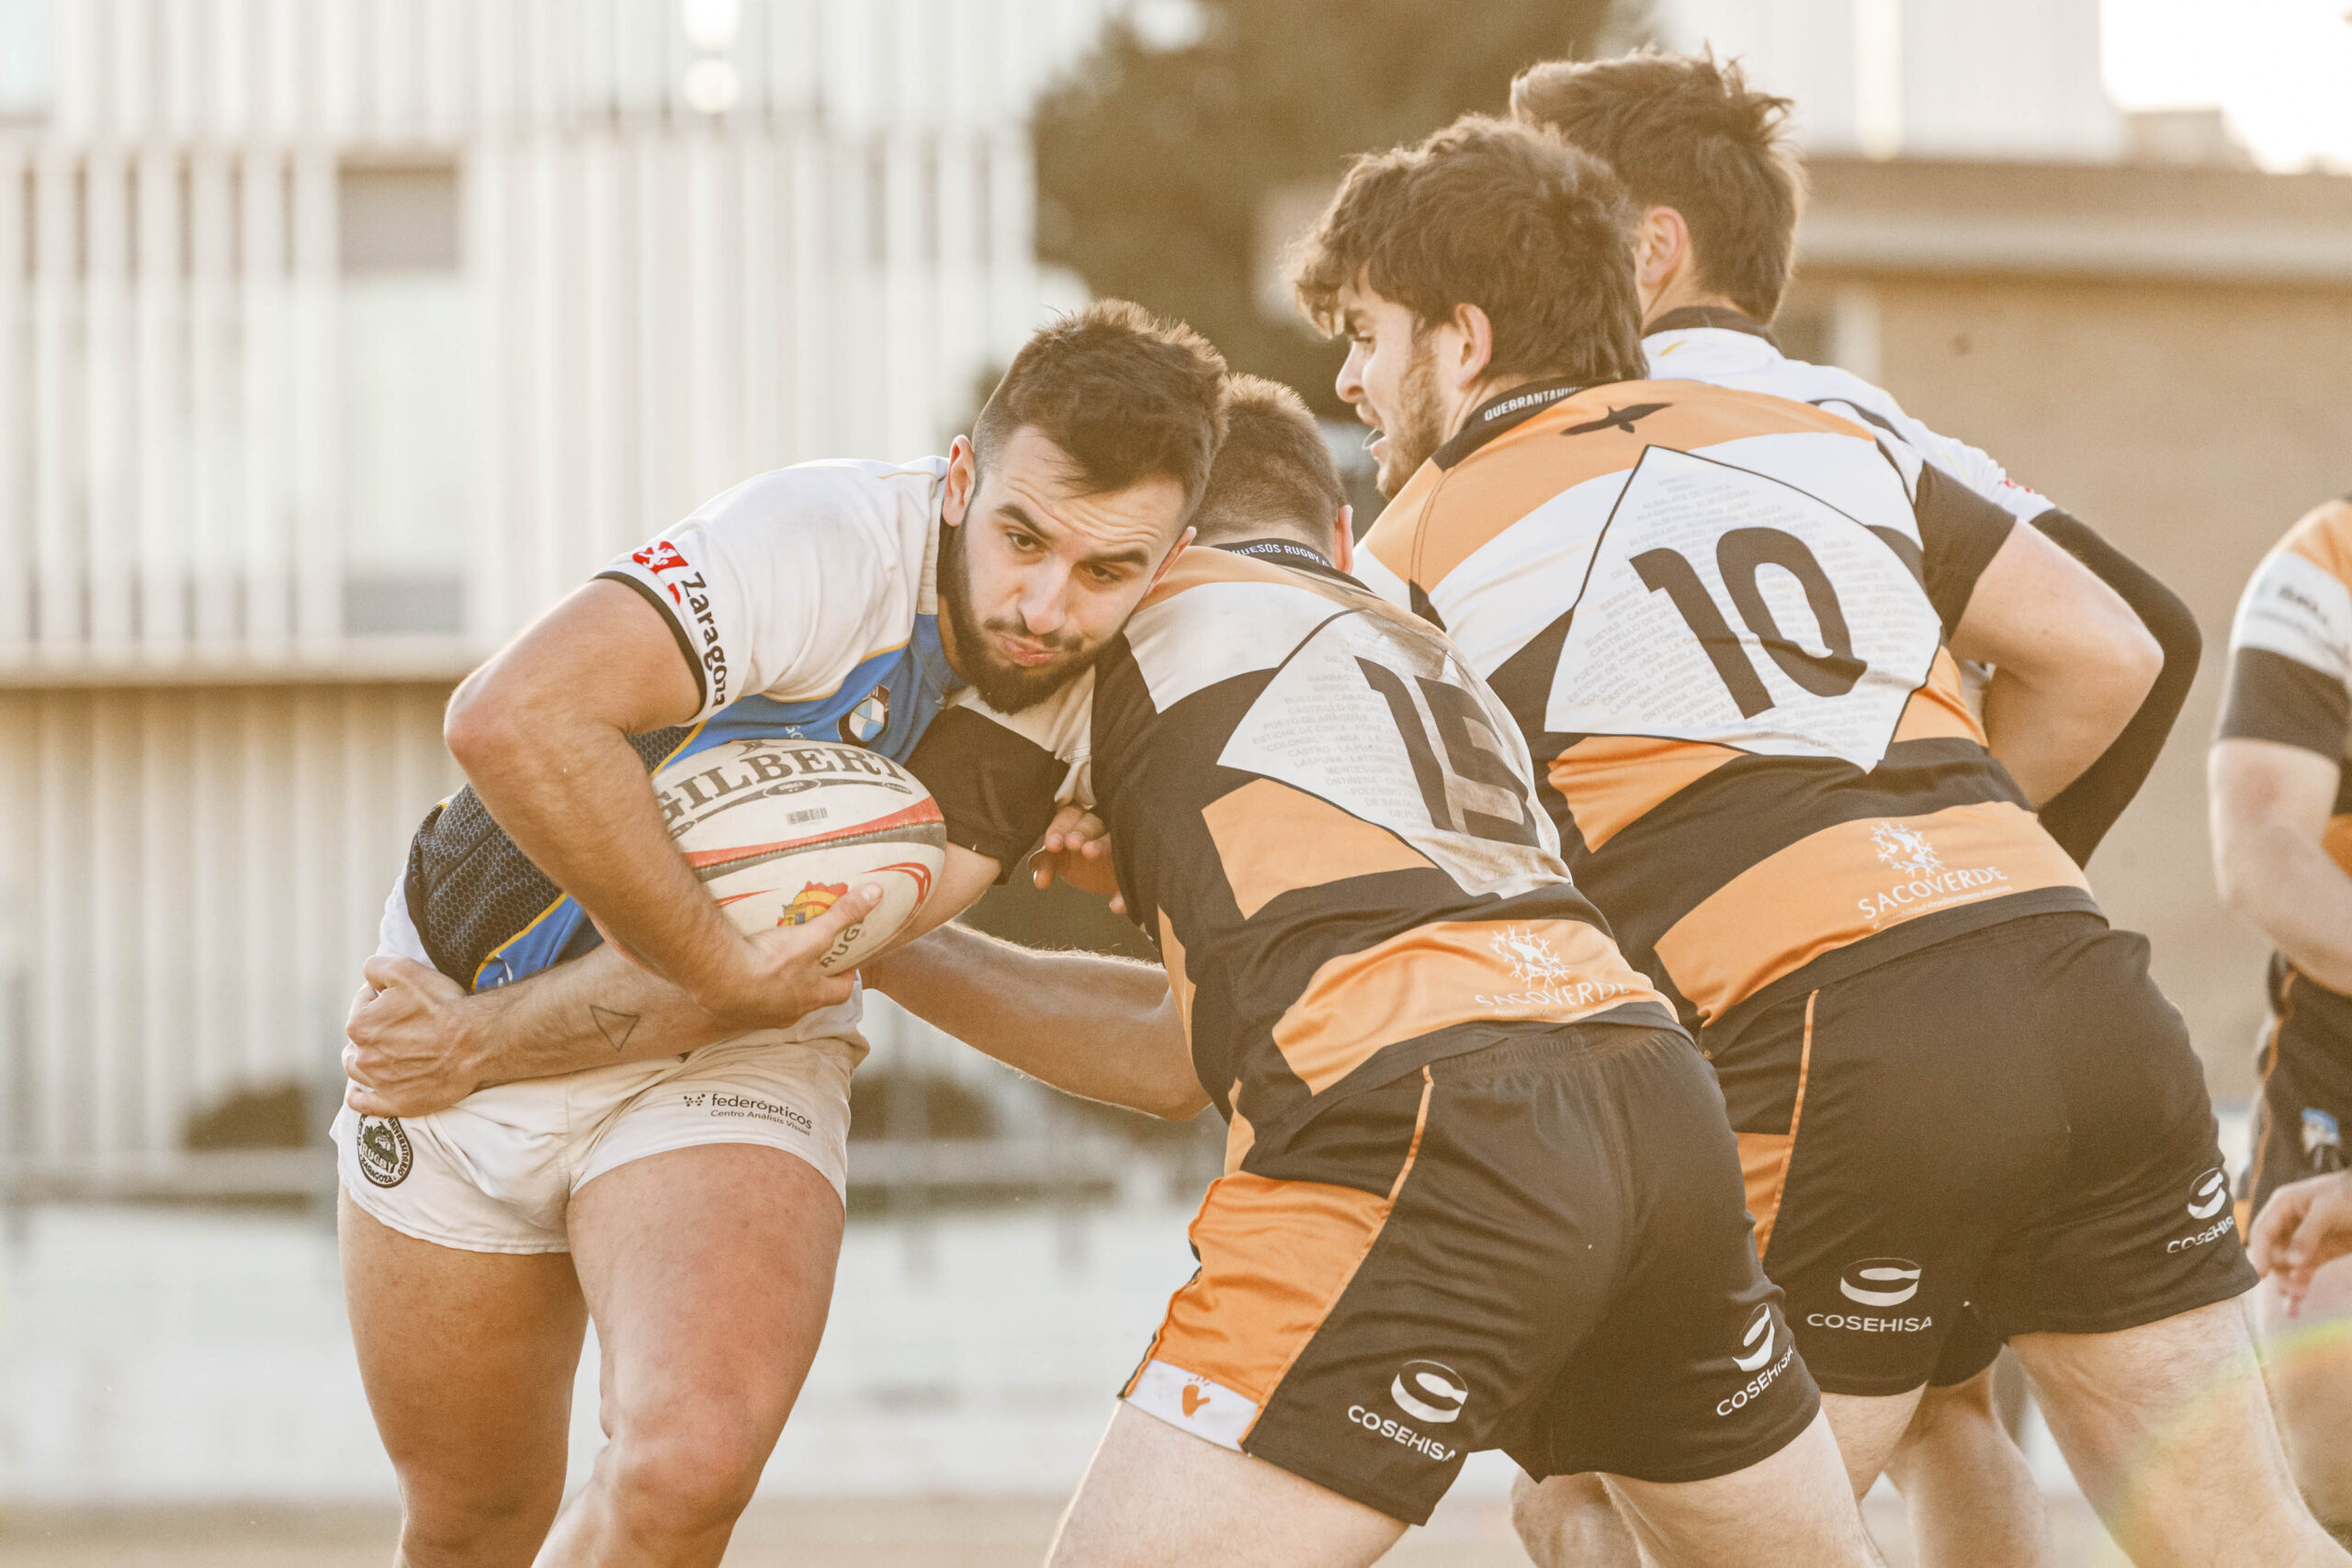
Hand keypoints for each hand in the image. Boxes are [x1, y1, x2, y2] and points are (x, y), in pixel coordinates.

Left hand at [344, 956, 487, 1117]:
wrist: (476, 1041)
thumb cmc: (443, 1006)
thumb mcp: (406, 970)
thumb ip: (376, 967)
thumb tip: (367, 974)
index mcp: (359, 1024)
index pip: (362, 1003)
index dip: (381, 996)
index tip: (402, 998)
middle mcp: (363, 1056)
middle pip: (359, 1039)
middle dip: (373, 1029)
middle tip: (399, 1025)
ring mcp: (380, 1082)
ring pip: (358, 1070)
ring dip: (363, 1060)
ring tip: (378, 1055)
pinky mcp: (398, 1102)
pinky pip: (366, 1104)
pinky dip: (359, 1098)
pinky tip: (358, 1094)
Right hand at [694, 882, 882, 1028]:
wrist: (719, 980)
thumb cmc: (770, 963)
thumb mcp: (813, 936)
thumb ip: (842, 916)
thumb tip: (876, 894)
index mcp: (813, 997)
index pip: (841, 990)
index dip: (846, 974)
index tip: (844, 958)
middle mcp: (789, 1012)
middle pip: (808, 997)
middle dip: (810, 979)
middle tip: (806, 955)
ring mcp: (760, 1016)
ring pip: (776, 1001)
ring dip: (777, 985)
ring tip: (771, 959)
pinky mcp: (733, 1013)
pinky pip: (746, 1002)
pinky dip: (746, 987)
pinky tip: (740, 971)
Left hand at [1032, 805, 1122, 912]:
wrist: (1105, 877)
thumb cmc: (1075, 859)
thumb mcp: (1058, 859)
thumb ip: (1045, 864)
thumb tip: (1040, 881)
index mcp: (1079, 821)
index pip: (1068, 815)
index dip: (1060, 828)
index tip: (1052, 844)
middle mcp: (1103, 827)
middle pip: (1091, 822)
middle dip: (1081, 832)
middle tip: (1073, 843)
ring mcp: (1121, 844)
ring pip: (1113, 840)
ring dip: (1102, 846)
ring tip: (1090, 853)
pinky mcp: (1134, 865)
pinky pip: (1132, 876)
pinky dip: (1123, 894)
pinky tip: (1116, 906)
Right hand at [2250, 1171, 2351, 1314]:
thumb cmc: (2348, 1194)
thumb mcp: (2328, 1209)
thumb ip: (2308, 1234)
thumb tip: (2293, 1262)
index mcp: (2283, 1206)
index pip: (2263, 1231)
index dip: (2260, 1252)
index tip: (2260, 1274)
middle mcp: (2287, 1225)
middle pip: (2273, 1253)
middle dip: (2280, 1272)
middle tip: (2293, 1288)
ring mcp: (2301, 1242)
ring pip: (2286, 1267)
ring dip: (2290, 1283)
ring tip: (2300, 1296)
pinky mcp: (2316, 1255)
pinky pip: (2302, 1275)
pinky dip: (2298, 1290)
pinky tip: (2293, 1309)